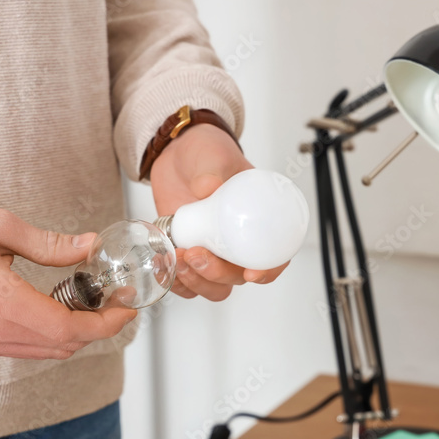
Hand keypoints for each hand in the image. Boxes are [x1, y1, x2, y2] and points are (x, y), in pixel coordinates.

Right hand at [0, 202, 136, 358]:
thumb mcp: (0, 227)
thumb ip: (50, 244)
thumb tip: (89, 246)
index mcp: (2, 303)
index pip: (69, 328)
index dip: (106, 323)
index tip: (126, 307)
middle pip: (64, 345)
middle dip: (98, 327)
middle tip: (115, 301)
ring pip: (48, 351)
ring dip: (76, 333)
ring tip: (93, 304)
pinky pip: (28, 348)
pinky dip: (53, 335)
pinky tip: (62, 310)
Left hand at [150, 123, 289, 300]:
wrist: (174, 155)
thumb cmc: (205, 152)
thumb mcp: (213, 153)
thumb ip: (212, 167)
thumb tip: (207, 188)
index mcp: (258, 221)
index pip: (274, 256)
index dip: (268, 271)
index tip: (251, 273)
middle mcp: (238, 242)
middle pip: (238, 276)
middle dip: (217, 274)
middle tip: (196, 253)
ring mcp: (213, 251)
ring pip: (214, 286)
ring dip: (197, 282)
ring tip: (178, 258)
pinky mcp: (189, 255)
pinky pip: (187, 283)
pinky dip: (176, 281)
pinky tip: (164, 264)